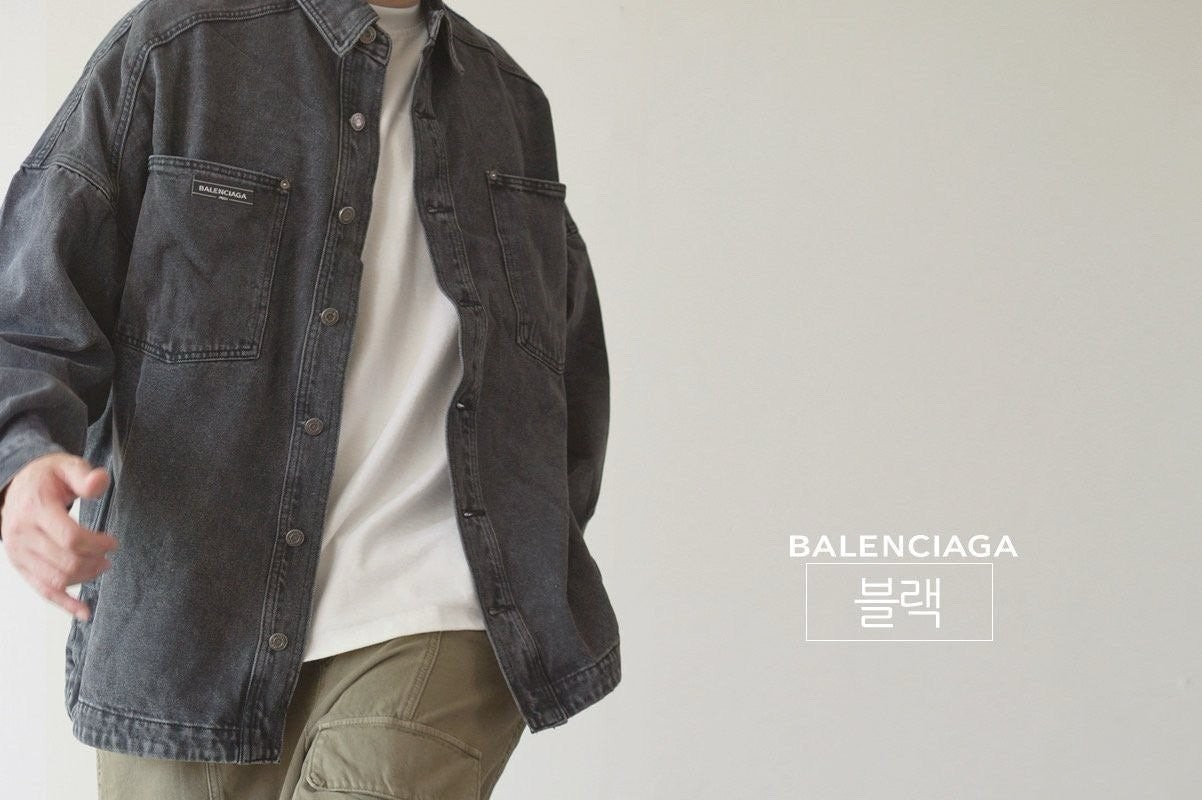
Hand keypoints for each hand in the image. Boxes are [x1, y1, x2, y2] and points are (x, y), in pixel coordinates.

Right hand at [0, 453, 117, 620]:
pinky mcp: (20, 565)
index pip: (70, 538)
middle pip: (65, 562)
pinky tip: (84, 612)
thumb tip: (100, 482)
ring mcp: (18, 553)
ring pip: (55, 579)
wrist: (17, 486)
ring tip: (101, 567)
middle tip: (109, 557)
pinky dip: (64, 603)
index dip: (97, 544)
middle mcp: (22, 534)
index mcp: (36, 510)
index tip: (113, 543)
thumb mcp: (67, 466)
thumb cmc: (48, 477)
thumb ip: (85, 476)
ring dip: (84, 578)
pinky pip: (42, 590)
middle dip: (94, 562)